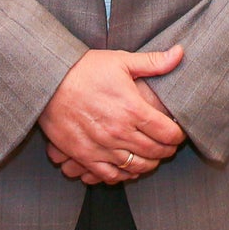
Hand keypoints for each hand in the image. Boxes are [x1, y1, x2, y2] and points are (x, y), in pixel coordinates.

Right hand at [38, 45, 185, 185]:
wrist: (48, 81)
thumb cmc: (85, 69)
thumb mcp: (121, 61)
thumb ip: (154, 62)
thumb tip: (181, 54)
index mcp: (132, 109)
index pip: (167, 132)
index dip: (178, 135)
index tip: (179, 132)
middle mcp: (119, 131)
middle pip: (155, 152)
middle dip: (167, 151)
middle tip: (169, 146)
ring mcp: (101, 146)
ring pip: (136, 166)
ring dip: (149, 165)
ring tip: (153, 158)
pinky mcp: (84, 155)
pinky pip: (110, 175)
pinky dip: (124, 175)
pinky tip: (128, 168)